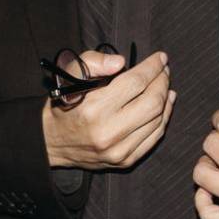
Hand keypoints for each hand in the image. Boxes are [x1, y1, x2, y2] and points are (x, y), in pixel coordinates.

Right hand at [41, 50, 173, 169]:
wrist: (52, 141)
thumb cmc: (64, 102)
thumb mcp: (70, 74)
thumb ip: (93, 62)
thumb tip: (121, 62)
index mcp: (93, 108)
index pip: (136, 82)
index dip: (152, 67)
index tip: (160, 57)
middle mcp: (108, 132)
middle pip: (152, 102)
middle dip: (163, 82)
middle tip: (164, 70)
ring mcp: (118, 150)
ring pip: (157, 120)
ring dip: (166, 99)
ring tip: (166, 85)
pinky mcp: (125, 161)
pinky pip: (154, 138)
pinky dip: (163, 119)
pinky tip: (165, 105)